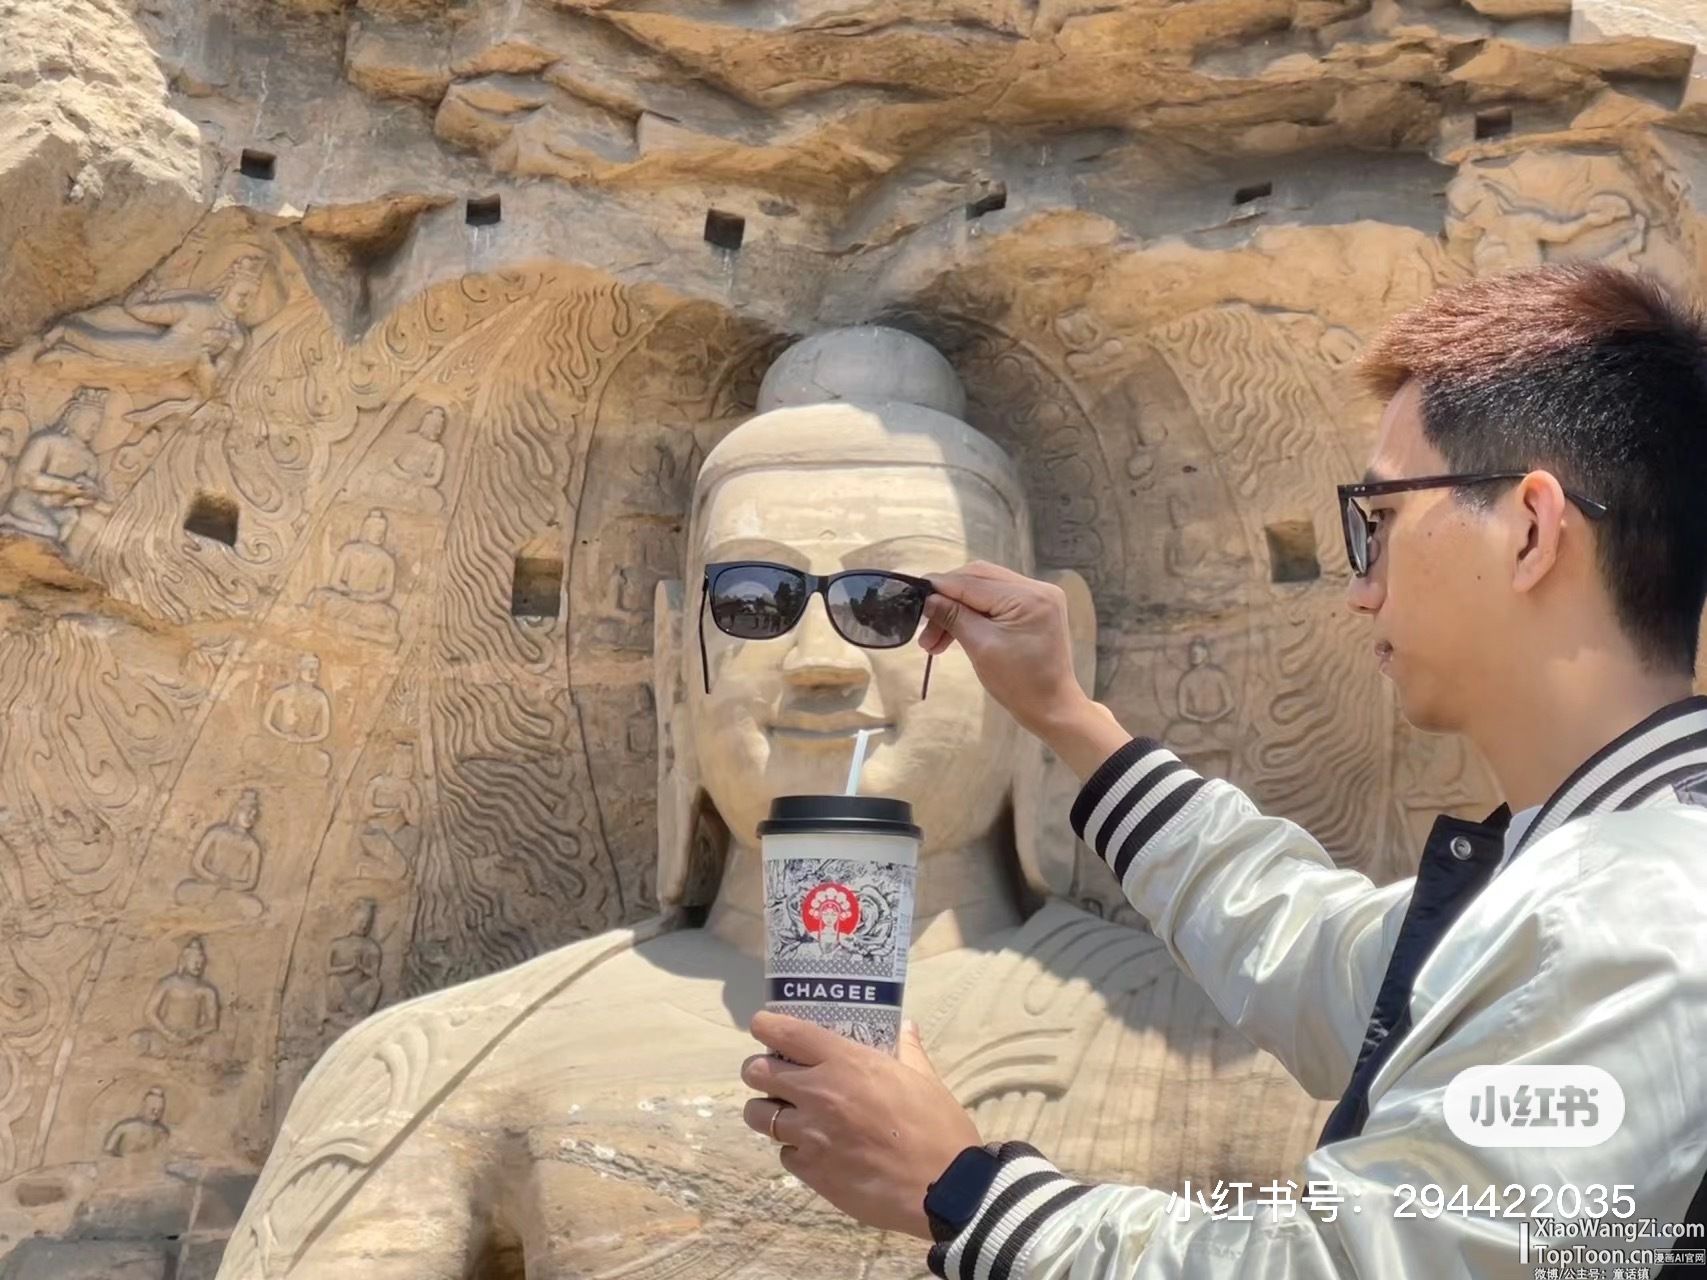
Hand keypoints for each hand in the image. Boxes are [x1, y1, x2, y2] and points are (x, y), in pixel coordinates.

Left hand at [741, 1012, 980, 1238]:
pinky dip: (793, 1149)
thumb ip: (907, 1050)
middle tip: (774, 1075)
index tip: (763, 1026)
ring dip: (767, 1110)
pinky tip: (813, 1150)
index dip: (765, 1025)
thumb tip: (905, 1027)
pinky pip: (784, 1153)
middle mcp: (818, 1093)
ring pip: (758, 1115)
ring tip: (786, 1114)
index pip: (785, 1032)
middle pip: (756, 1071)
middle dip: (758, 1070)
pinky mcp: (811, 1171)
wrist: (944, 1188)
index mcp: (846, 1061)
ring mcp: (810, 1135)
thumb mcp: (924, 1079)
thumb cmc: (938, 1127)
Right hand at [918, 562, 1087, 737]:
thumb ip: (953, 616)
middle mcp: (1037, 588)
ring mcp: (1038, 597)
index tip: (912, 595)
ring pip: (984, 590)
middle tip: (923, 626)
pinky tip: (954, 632)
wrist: (1051, 708)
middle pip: (978, 579)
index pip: (973, 581)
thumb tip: (927, 598)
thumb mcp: (980, 647)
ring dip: (957, 610)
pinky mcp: (1034, 608)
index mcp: (1028, 597)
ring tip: (934, 640)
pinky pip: (996, 601)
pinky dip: (973, 614)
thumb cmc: (1019, 684)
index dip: (939, 587)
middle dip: (947, 600)